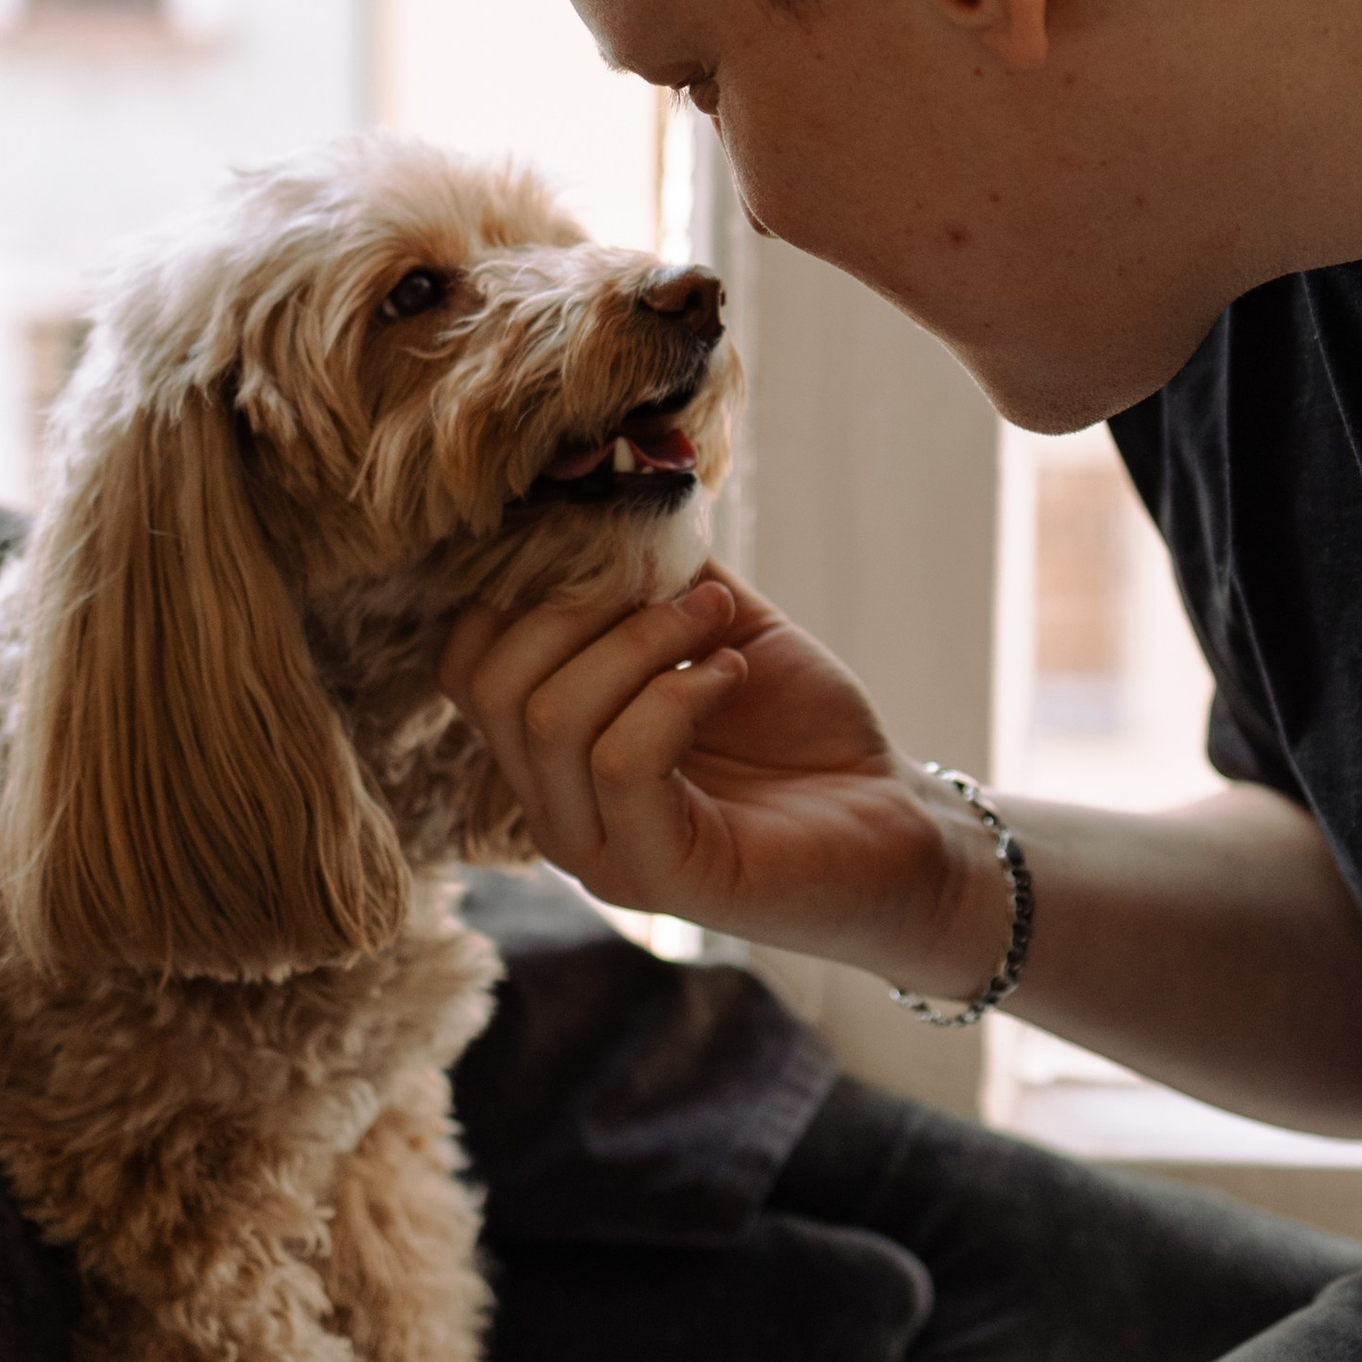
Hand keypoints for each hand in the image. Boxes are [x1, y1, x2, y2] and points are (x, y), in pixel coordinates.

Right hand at [437, 567, 1010, 998]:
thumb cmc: (805, 728)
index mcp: (552, 750)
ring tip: (716, 622)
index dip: (522, 588)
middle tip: (676, 588)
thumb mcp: (717, 623)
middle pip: (495, 686)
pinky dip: (676, 695)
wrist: (896, 821)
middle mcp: (555, 808)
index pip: (466, 664)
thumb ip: (654, 569)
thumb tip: (609, 484)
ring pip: (552, 720)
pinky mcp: (659, 877)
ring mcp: (599, 852)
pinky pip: (623, 763)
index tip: (610, 552)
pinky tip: (729, 676)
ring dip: (640, 642)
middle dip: (578, 608)